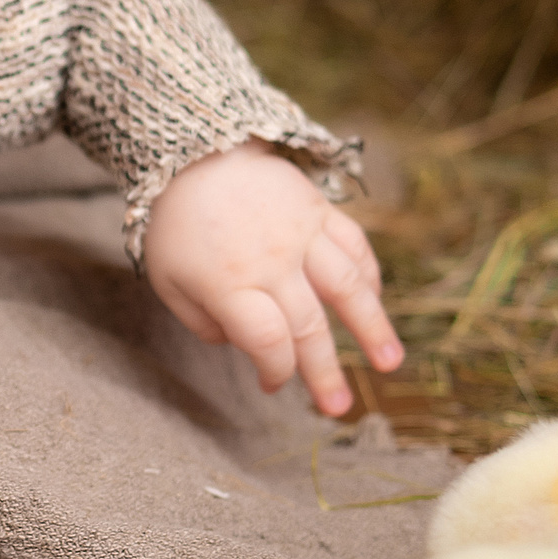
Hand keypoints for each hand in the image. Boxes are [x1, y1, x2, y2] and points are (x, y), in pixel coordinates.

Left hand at [139, 143, 401, 416]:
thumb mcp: (167, 279)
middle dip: (325, 373)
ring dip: (372, 328)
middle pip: (308, 327)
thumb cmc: (174, 223)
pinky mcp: (318, 209)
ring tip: (390, 363)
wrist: (191, 149)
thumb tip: (241, 345)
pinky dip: (369, 276)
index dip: (276, 371)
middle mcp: (271, 261)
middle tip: (339, 409)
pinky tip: (375, 301)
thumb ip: (201, 321)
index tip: (272, 384)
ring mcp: (301, 233)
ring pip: (347, 288)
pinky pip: (354, 246)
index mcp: (229, 283)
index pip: (268, 341)